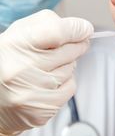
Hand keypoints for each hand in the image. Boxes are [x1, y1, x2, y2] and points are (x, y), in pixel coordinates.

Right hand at [0, 9, 92, 135]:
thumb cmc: (9, 61)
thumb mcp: (19, 33)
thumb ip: (47, 24)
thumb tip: (79, 28)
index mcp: (13, 45)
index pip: (56, 32)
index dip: (76, 29)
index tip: (85, 29)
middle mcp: (20, 69)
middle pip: (68, 51)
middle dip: (77, 45)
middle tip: (75, 43)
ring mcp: (31, 93)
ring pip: (70, 69)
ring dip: (68, 63)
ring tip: (50, 65)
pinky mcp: (41, 110)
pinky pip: (70, 87)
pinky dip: (66, 81)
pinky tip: (51, 80)